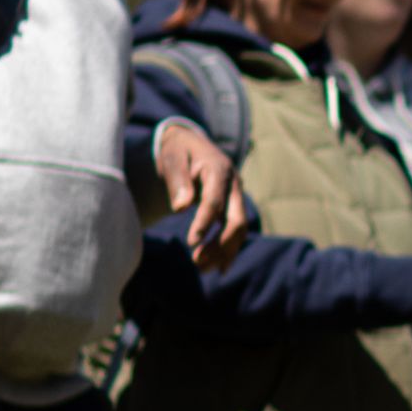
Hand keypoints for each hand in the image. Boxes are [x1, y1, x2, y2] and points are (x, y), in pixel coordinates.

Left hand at [156, 120, 250, 271]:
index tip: (191, 242)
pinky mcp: (233, 206)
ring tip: (202, 268)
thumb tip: (180, 208)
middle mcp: (234, 184)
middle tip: (197, 261)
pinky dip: (229, 249)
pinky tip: (218, 267)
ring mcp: (237, 196)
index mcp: (218, 170)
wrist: (190, 142)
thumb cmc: (178, 150)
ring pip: (239, 229)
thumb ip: (177, 180)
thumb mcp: (172, 157)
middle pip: (236, 220)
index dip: (204, 222)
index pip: (214, 201)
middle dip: (220, 244)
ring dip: (224, 251)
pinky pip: (236, 231)